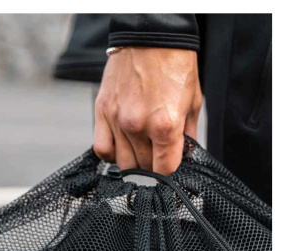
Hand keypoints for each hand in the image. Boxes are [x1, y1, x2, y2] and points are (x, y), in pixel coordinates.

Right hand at [94, 47, 201, 174]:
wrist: (150, 35)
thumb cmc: (175, 65)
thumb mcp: (193, 101)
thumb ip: (188, 135)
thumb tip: (184, 157)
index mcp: (165, 125)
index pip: (164, 170)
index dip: (169, 171)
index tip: (169, 166)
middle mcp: (138, 126)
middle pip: (143, 167)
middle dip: (152, 165)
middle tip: (157, 154)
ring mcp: (117, 120)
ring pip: (122, 162)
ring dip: (133, 161)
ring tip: (141, 150)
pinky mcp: (102, 112)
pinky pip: (101, 148)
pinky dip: (110, 154)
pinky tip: (120, 147)